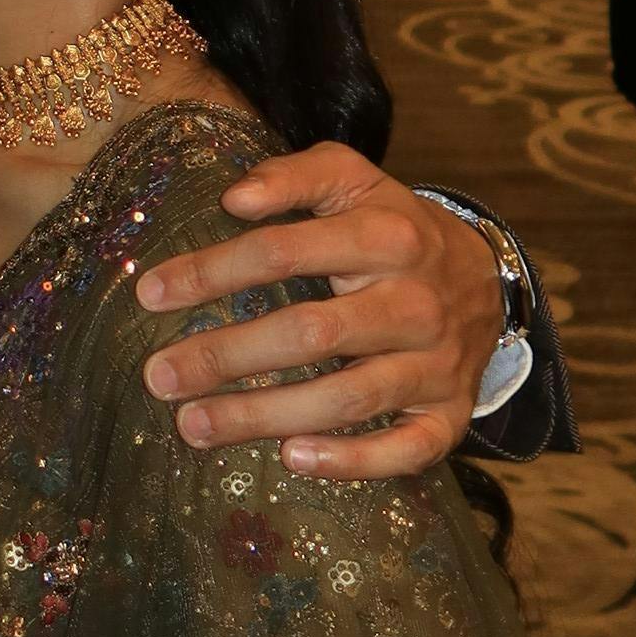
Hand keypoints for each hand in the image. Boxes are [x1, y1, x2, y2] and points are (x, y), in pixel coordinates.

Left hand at [134, 143, 502, 479]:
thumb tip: (235, 199)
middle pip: (311, 333)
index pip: (284, 252)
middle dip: (226, 356)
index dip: (212, 272)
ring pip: (349, 397)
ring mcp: (436, 363)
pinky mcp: (451, 413)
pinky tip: (292, 458)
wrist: (486, 279)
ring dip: (265, 416)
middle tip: (159, 377)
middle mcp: (415, 302)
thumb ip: (293, 176)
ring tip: (193, 425)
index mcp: (385, 236)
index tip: (149, 295)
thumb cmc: (392, 227)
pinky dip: (353, 460)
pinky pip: (407, 449)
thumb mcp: (352, 179)